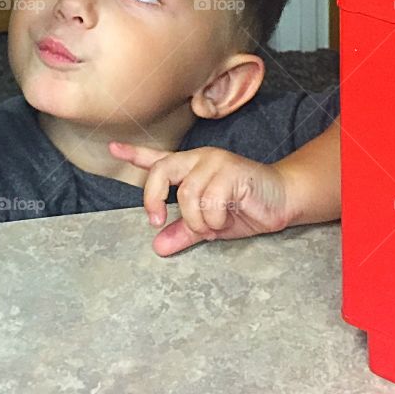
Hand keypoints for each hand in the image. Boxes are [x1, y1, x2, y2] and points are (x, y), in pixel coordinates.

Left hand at [108, 142, 291, 255]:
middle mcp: (199, 159)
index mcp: (191, 169)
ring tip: (213, 226)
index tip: (112, 147)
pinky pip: (209, 201)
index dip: (134, 154)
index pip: (158, 159)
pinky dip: (214, 219)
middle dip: (153, 199)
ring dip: (197, 220)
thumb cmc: (246, 209)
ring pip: (186, 195)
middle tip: (157, 220)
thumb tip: (159, 246)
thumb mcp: (208, 225)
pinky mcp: (231, 170)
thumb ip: (183, 232)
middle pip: (161, 172)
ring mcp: (215, 162)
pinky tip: (226, 219)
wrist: (282, 201)